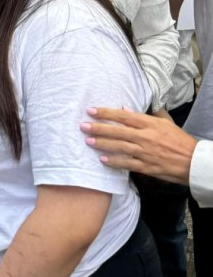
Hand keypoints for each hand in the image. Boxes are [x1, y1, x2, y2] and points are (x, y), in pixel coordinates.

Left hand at [81, 107, 196, 184]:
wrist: (193, 162)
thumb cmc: (179, 140)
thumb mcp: (165, 122)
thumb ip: (145, 115)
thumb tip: (124, 109)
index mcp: (150, 124)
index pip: (123, 116)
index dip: (106, 113)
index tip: (91, 110)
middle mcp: (146, 137)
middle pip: (118, 131)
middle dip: (99, 128)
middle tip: (83, 126)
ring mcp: (146, 153)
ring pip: (120, 147)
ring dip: (103, 144)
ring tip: (88, 141)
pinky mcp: (147, 167)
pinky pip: (128, 164)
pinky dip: (115, 162)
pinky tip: (103, 160)